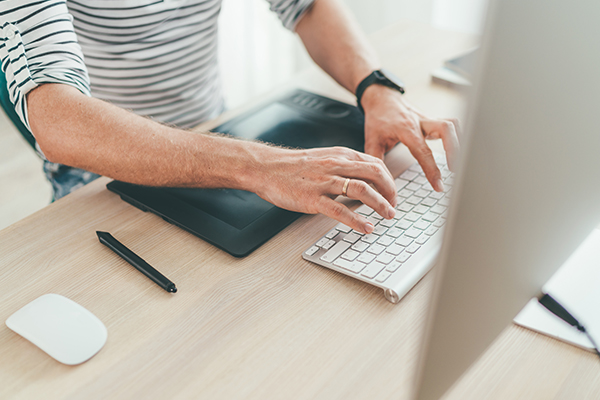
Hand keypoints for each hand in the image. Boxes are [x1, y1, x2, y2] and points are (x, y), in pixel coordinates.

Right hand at [252, 146, 397, 233]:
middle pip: (375, 174)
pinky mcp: (313, 198)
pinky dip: (358, 221)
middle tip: (394, 206)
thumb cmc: (293, 167)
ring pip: (363, 190)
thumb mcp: (324, 159)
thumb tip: (363, 181)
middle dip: (391, 192)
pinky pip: (341, 210)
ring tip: (388, 216)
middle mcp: (336, 165)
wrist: (266, 168)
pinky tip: (366, 228)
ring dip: (380, 204)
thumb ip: (344, 167)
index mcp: (341, 155)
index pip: (376, 164)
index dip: (390, 181)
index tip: (393, 194)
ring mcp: (325, 182)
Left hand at [361, 85, 459, 191]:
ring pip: (452, 125)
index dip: (432, 170)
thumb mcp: (372, 140)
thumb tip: (379, 181)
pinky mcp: (432, 120)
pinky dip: (457, 136)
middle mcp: (420, 122)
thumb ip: (377, 160)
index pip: (423, 152)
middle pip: (446, 129)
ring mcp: (428, 120)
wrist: (381, 98)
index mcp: (406, 129)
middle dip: (454, 150)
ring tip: (460, 161)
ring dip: (459, 141)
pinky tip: (458, 149)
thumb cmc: (377, 118)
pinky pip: (450, 125)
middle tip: (455, 170)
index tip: (439, 186)